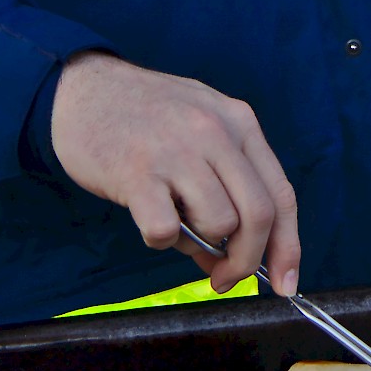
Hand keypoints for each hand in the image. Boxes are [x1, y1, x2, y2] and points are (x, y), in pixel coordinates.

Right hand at [51, 51, 299, 295]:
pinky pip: (165, 230)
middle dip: (247, 260)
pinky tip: (147, 219)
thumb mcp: (198, 134)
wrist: (82, 88)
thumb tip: (232, 260)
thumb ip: (224, 188)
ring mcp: (178, 151)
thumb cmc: (145, 116)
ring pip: (219, 224)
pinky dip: (160, 240)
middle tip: (224, 278)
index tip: (285, 283)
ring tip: (175, 226)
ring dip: (200, 244)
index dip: (288, 246)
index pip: (281, 194)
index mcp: (239, 123)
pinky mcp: (137, 172)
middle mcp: (215, 133)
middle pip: (259, 215)